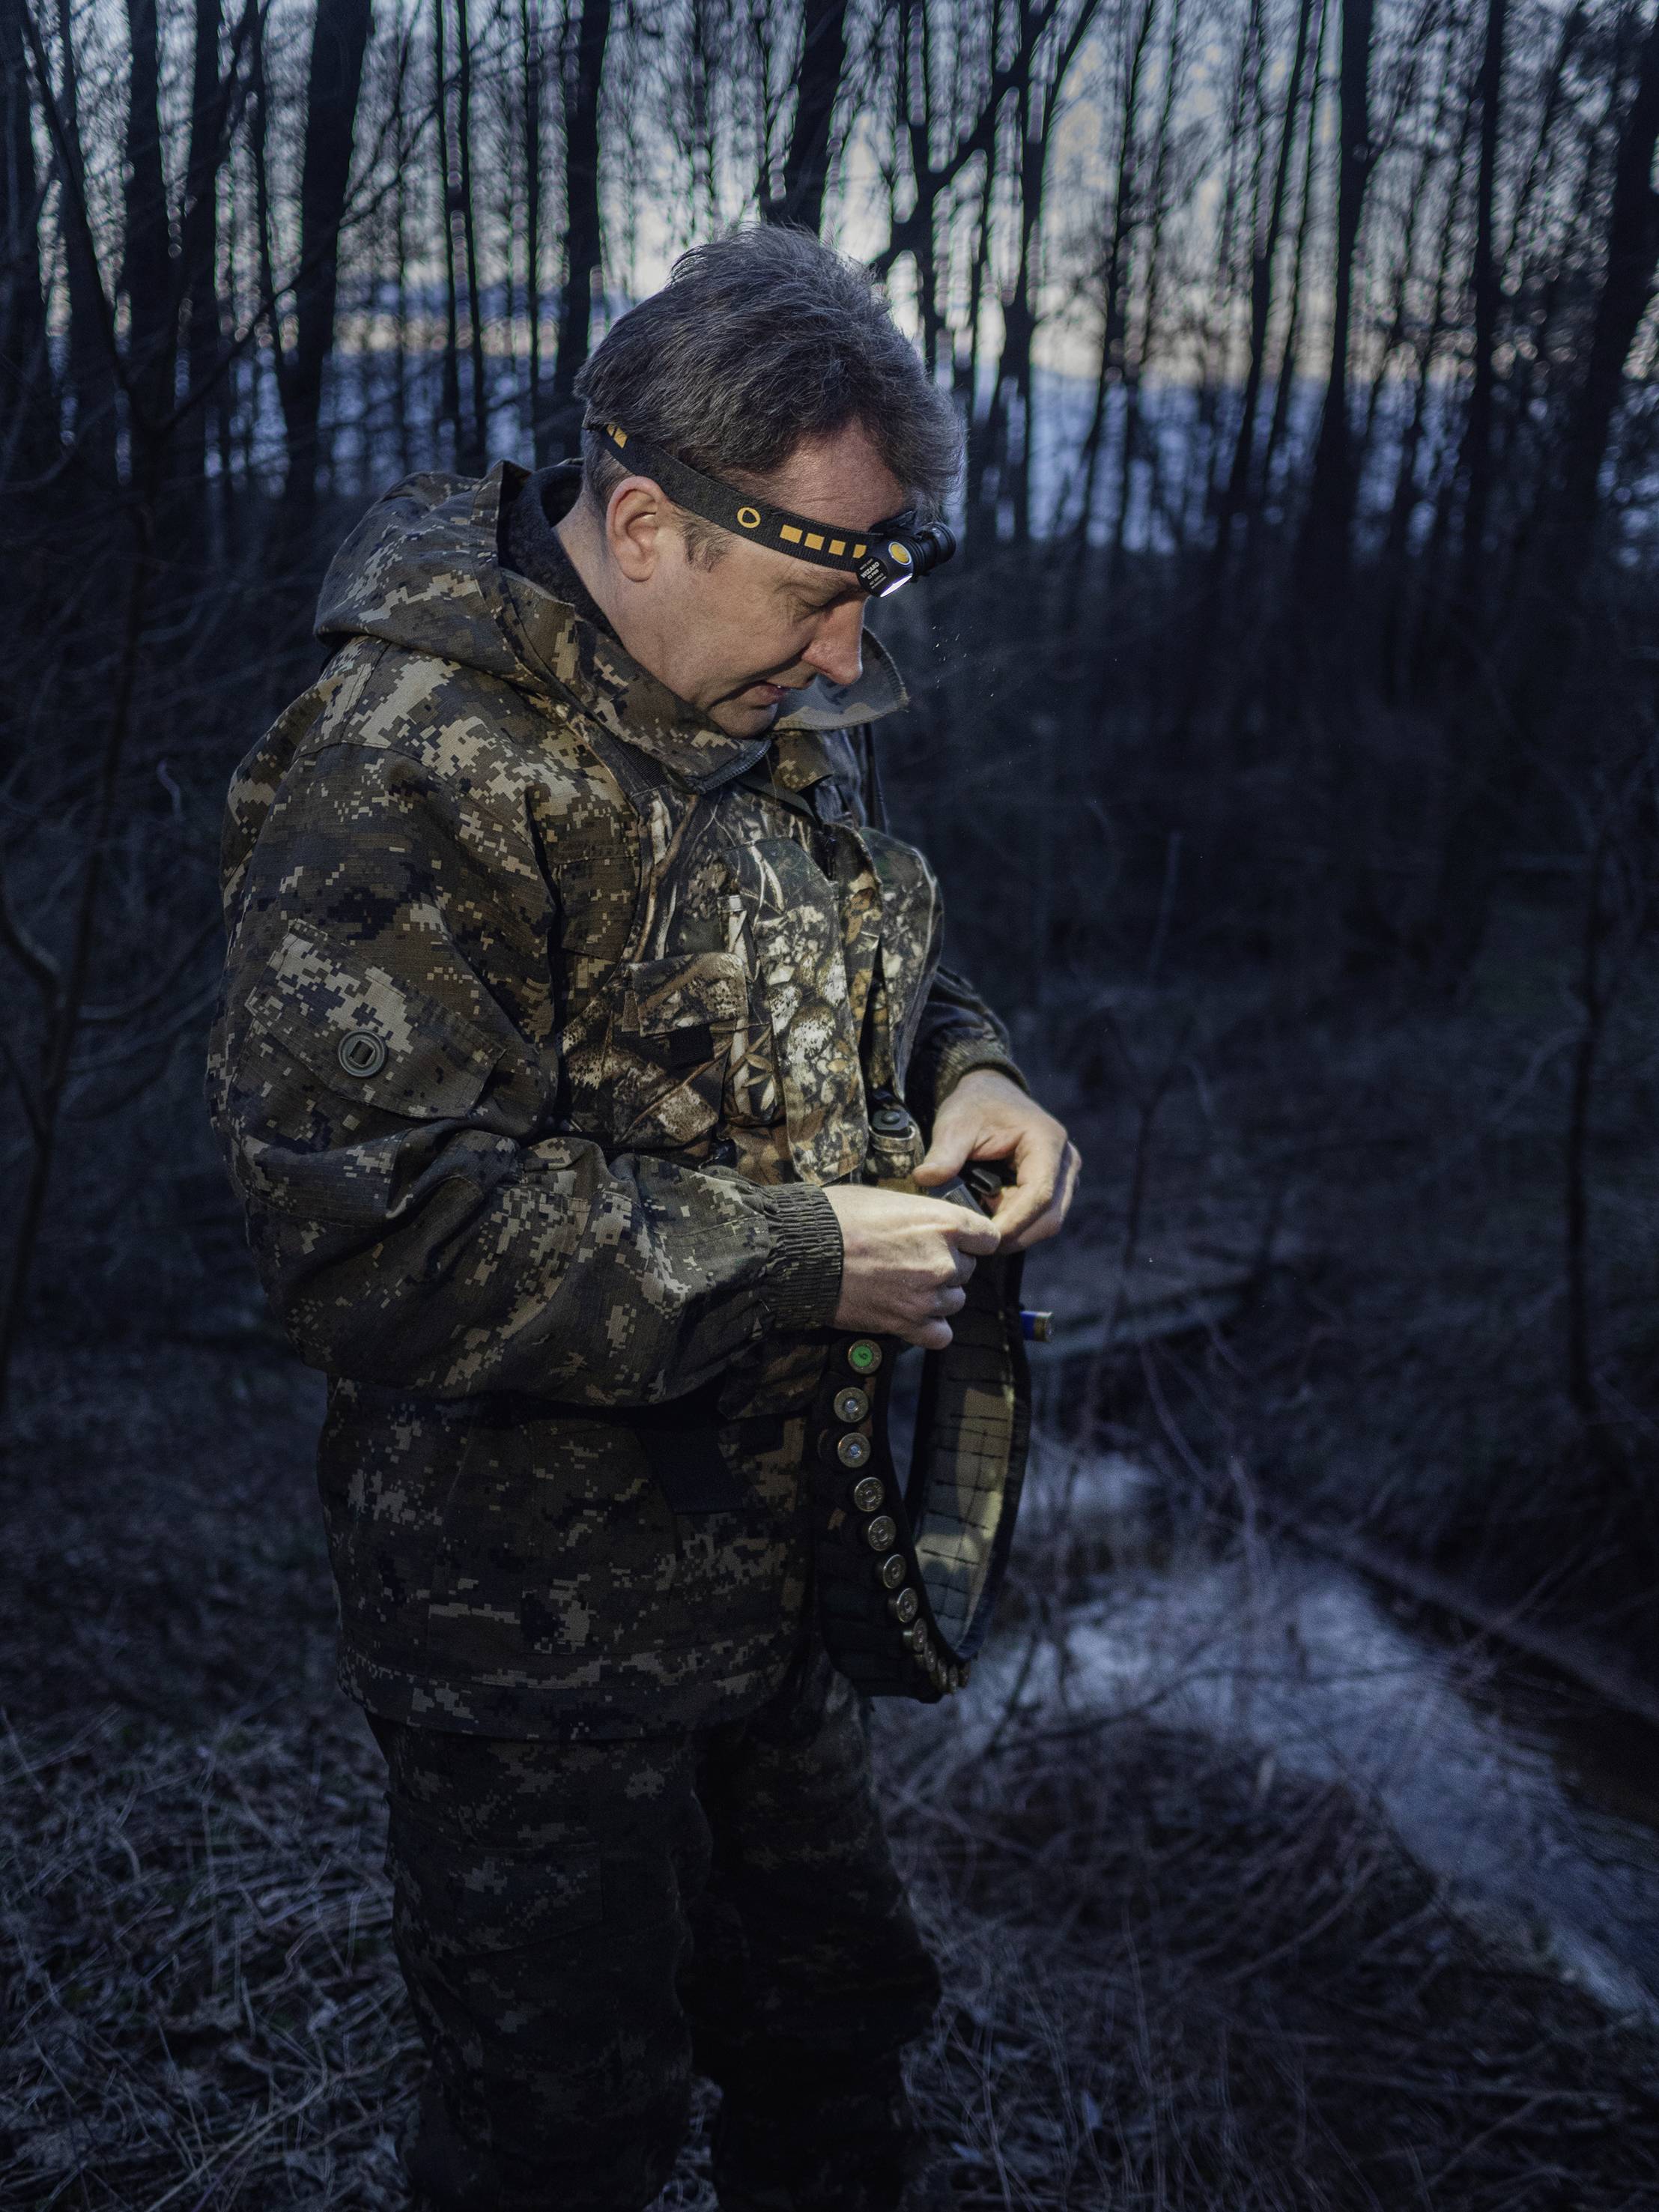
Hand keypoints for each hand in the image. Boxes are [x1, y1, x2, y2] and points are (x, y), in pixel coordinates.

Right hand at [823, 1184, 1002, 1350]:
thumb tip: (931, 1226)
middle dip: (947, 1266)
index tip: (959, 1243)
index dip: (972, 1240)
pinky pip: (940, 1334)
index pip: (987, 1238)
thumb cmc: (838, 1217)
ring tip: (905, 1286)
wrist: (803, 1252)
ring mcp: (927, 1296)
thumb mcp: (890, 1200)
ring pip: (955, 1301)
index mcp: (944, 1223)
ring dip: (936, 1296)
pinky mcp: (907, 1324)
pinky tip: (911, 1314)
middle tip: (913, 1261)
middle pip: (968, 1270)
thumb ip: (922, 1217)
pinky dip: (929, 1327)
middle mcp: (944, 1261)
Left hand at [913, 1068, 1080, 1250]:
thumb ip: (943, 1153)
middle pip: (1049, 1217)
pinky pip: (1042, 1217)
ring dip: (1015, 1231)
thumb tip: (925, 1179)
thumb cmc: (975, 1106)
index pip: (1039, 1195)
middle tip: (976, 1241)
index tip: (982, 1237)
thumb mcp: (955, 1125)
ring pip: (1048, 1222)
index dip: (1013, 1223)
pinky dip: (1016, 1224)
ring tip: (980, 1223)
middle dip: (1013, 1235)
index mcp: (1047, 1141)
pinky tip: (990, 1214)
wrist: (990, 1094)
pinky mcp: (1057, 1186)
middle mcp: (1065, 1161)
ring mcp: (1064, 1176)